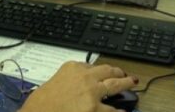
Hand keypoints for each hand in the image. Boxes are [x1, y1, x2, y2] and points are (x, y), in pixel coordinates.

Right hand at [20, 62, 137, 111]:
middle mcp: (85, 76)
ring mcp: (92, 92)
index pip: (92, 66)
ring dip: (126, 83)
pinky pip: (112, 110)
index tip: (104, 71)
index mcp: (72, 67)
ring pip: (115, 85)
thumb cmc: (41, 102)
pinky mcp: (95, 109)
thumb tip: (79, 86)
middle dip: (118, 72)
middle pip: (107, 71)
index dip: (100, 70)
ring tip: (133, 83)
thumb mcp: (55, 82)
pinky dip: (119, 111)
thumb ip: (70, 80)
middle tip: (124, 73)